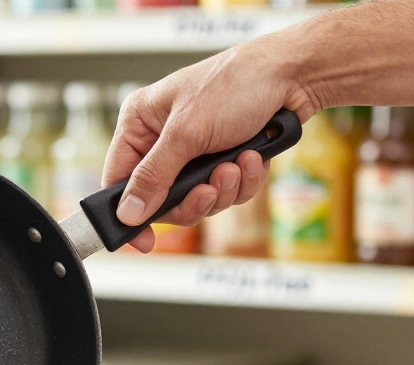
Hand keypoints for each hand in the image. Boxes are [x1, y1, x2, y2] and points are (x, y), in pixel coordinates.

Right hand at [104, 37, 319, 252]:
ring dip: (222, 189)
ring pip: (197, 199)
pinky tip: (253, 158)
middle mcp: (162, 139)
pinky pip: (226, 191)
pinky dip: (243, 181)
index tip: (144, 241)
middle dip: (193, 198)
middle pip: (161, 198)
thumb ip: (153, 177)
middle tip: (209, 191)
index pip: (119, 179)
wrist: (294, 74)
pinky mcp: (223, 157)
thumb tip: (128, 213)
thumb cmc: (236, 84)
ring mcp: (194, 151)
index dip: (129, 212)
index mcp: (140, 123)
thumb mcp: (186, 133)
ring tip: (237, 165)